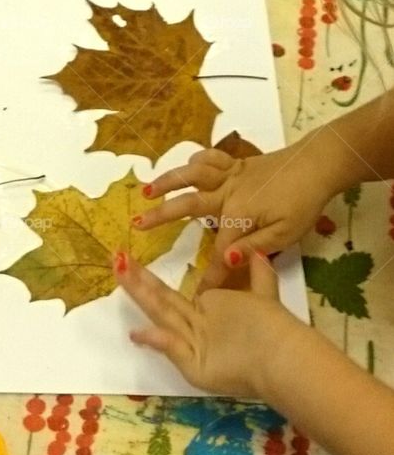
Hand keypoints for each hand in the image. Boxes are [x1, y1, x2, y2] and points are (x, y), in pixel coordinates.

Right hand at [116, 249, 295, 398]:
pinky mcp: (197, 366)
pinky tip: (136, 333)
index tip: (127, 260)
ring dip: (140, 295)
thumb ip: (259, 274)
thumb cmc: (275, 328)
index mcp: (208, 309)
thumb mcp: (266, 294)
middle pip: (162, 299)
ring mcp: (195, 344)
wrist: (285, 359)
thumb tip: (253, 252)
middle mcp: (197, 325)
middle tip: (116, 260)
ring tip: (119, 275)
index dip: (148, 278)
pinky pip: (174, 349)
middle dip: (138, 281)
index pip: (172, 295)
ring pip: (163, 314)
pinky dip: (156, 342)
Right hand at [135, 141, 347, 287]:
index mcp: (237, 214)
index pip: (220, 251)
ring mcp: (230, 176)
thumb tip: (228, 258)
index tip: (199, 295)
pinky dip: (197, 160)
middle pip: (188, 205)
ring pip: (192, 176)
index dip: (212, 275)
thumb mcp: (285, 233)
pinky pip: (211, 159)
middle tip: (136, 224)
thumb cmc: (303, 202)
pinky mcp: (238, 165)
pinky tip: (188, 165)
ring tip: (147, 188)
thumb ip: (254, 247)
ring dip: (168, 181)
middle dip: (161, 216)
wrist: (317, 165)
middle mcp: (227, 193)